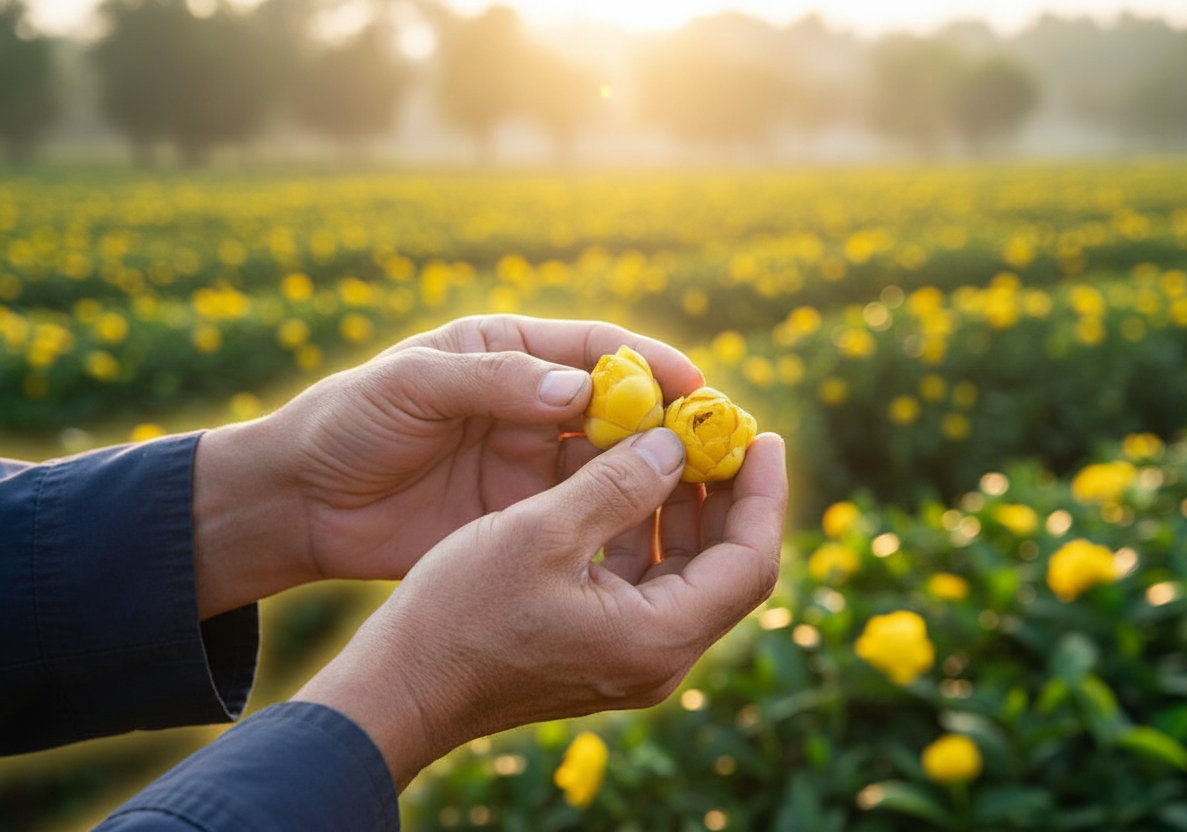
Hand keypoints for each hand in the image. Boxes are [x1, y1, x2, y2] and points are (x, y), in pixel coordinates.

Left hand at [190, 315, 703, 618]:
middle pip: (619, 408)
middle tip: (717, 445)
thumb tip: (580, 389)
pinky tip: (651, 535)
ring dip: (652, 474)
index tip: (695, 386)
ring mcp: (529, 465)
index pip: (598, 349)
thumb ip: (494, 382)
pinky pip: (582, 514)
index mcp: (510, 355)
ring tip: (698, 493)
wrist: (300, 504)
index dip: (651, 363)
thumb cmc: (348, 423)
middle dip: (667, 423)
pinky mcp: (520, 518)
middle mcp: (531, 406)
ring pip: (610, 464)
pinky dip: (619, 520)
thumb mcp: (413, 386)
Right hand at [292, 427, 787, 787]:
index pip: (750, 563)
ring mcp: (630, 658)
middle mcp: (657, 658)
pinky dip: (648, 531)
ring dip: (686, 509)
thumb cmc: (461, 612)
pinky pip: (647, 583)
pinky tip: (630, 480)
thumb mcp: (541, 532)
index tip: (759, 434)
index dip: (763, 494)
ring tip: (676, 442)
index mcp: (657, 638)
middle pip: (727, 568)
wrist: (400, 686)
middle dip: (728, 495)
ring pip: (688, 573)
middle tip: (718, 430)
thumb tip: (676, 444)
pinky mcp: (601, 649)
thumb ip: (618, 484)